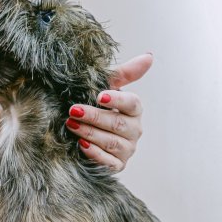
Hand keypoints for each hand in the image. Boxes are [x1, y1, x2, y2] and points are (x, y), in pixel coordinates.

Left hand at [64, 53, 152, 171]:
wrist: (81, 131)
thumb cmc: (95, 106)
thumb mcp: (106, 87)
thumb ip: (125, 73)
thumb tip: (149, 56)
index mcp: (134, 110)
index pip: (132, 103)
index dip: (117, 99)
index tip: (98, 95)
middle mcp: (134, 130)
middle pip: (118, 124)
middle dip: (94, 117)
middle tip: (73, 110)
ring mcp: (127, 149)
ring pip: (112, 143)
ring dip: (90, 133)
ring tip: (71, 125)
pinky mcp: (117, 165)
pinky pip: (109, 162)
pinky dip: (95, 154)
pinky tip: (81, 145)